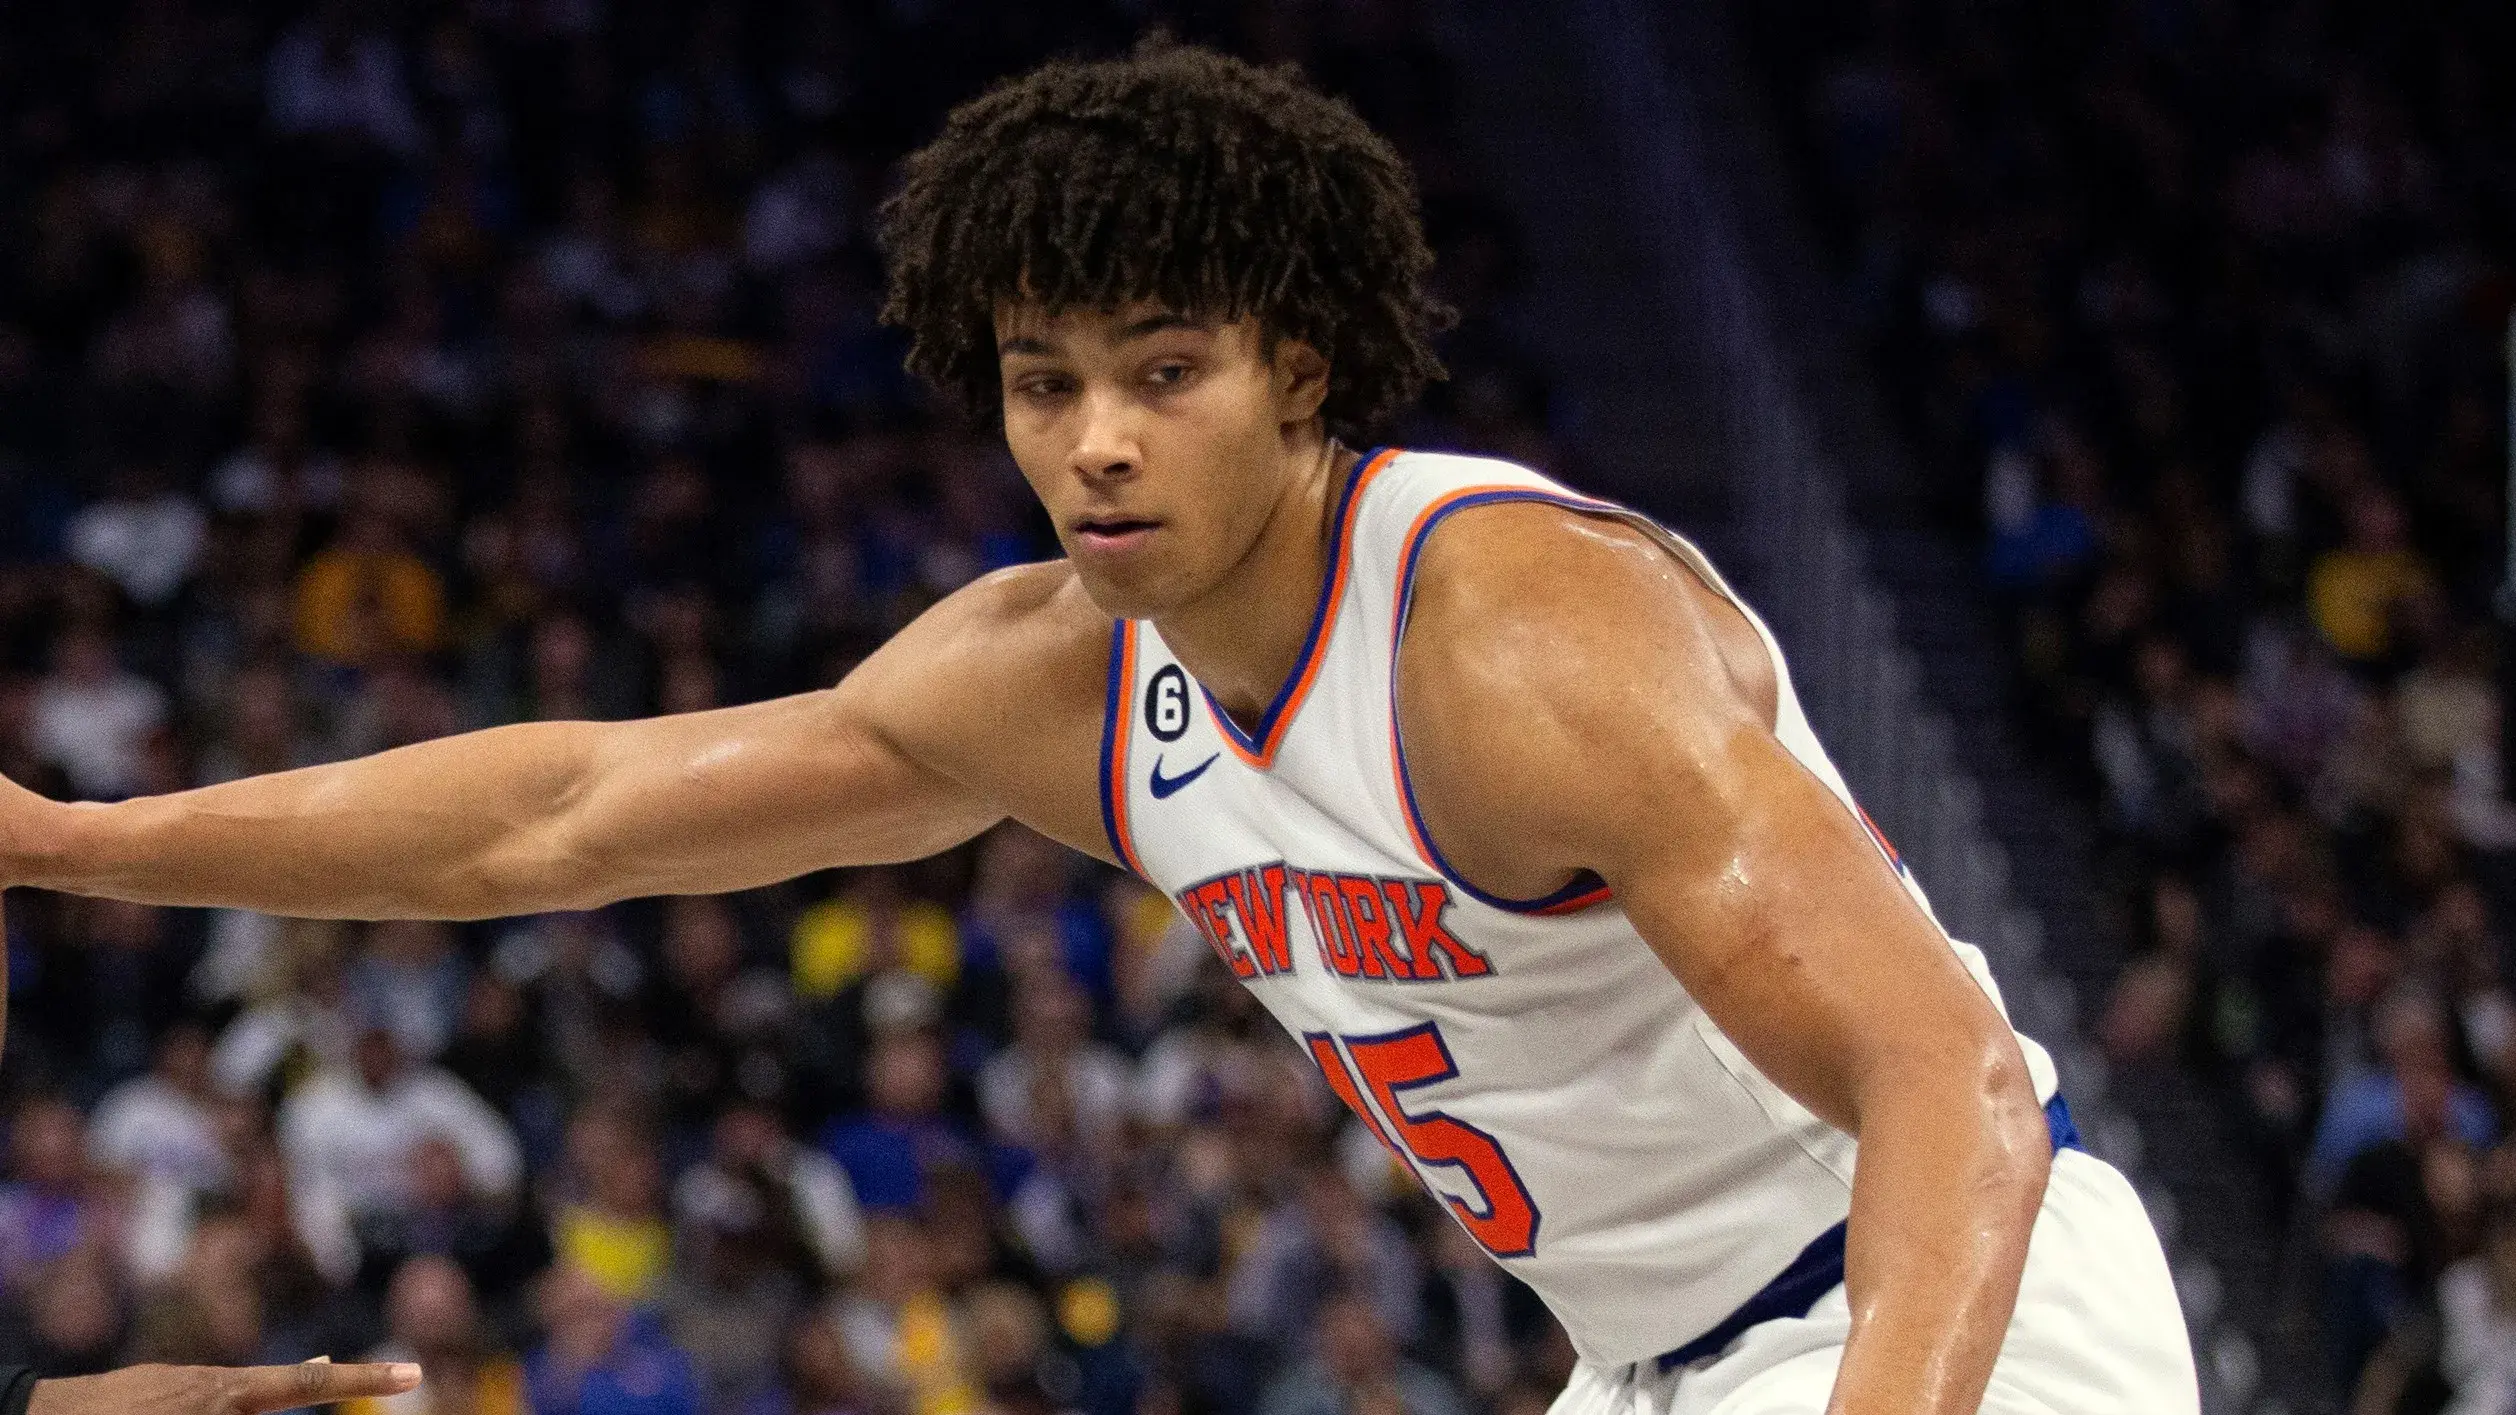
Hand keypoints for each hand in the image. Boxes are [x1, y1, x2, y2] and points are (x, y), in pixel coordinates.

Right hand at [28, 1360, 421, 1413]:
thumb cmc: (132, 1400)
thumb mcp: (199, 1383)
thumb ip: (255, 1383)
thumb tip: (326, 1359)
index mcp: (230, 1389)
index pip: (310, 1381)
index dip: (363, 1378)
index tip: (414, 1374)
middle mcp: (222, 1409)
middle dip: (301, 1408)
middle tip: (267, 1400)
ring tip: (180, 1414)